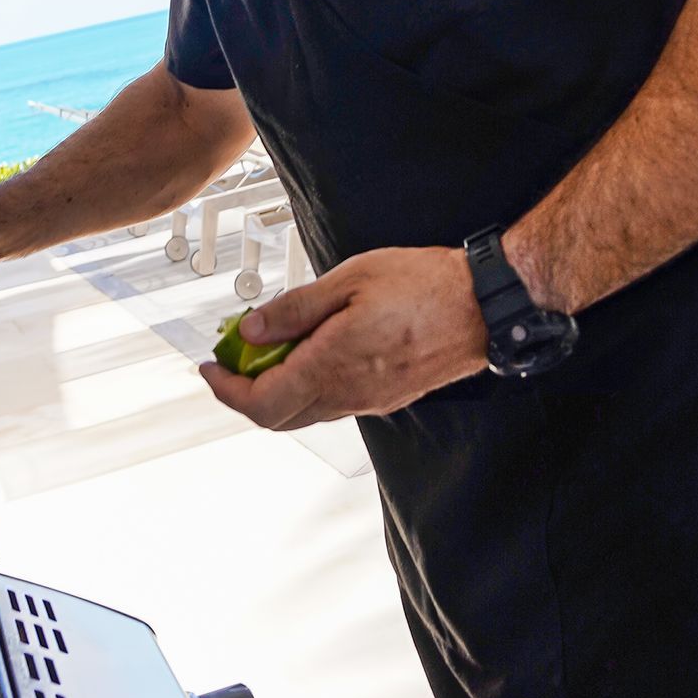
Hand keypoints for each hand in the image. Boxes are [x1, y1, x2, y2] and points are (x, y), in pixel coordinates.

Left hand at [201, 246, 485, 429]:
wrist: (485, 306)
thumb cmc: (427, 287)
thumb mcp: (350, 280)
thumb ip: (295, 310)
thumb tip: (252, 331)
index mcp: (332, 367)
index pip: (260, 403)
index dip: (226, 390)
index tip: (211, 368)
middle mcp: (349, 395)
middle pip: (278, 416)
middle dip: (245, 392)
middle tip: (233, 359)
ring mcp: (370, 401)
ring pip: (306, 412)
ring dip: (278, 388)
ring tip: (271, 348)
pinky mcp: (387, 397)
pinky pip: (334, 403)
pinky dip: (309, 385)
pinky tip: (312, 352)